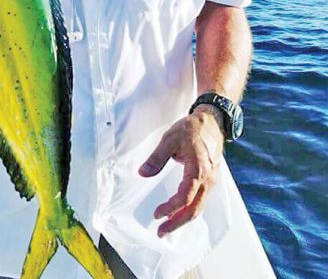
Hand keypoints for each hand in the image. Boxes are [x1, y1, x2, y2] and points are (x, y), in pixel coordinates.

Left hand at [138, 107, 223, 236]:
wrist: (212, 123)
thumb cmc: (191, 129)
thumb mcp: (170, 139)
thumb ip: (156, 158)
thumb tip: (142, 173)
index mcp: (198, 170)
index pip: (184, 197)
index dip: (170, 208)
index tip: (156, 214)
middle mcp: (207, 180)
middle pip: (194, 210)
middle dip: (177, 223)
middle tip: (161, 231)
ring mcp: (211, 181)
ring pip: (198, 207)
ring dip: (183, 219)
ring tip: (166, 226)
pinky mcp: (210, 180)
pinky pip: (201, 200)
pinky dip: (190, 210)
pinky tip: (179, 213)